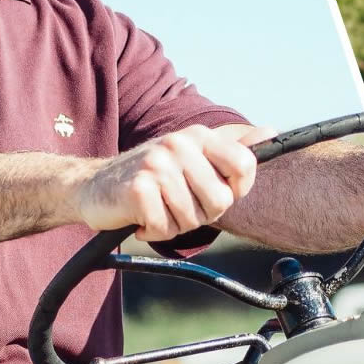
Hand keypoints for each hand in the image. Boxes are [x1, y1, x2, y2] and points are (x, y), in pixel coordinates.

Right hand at [70, 123, 274, 241]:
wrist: (92, 186)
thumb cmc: (152, 176)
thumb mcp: (193, 155)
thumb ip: (231, 148)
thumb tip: (271, 132)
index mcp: (199, 135)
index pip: (244, 165)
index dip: (236, 190)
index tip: (219, 192)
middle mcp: (179, 144)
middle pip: (221, 201)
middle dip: (202, 213)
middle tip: (178, 203)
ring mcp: (157, 165)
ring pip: (193, 218)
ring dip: (176, 224)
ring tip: (158, 208)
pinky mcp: (138, 190)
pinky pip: (166, 228)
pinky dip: (154, 231)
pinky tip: (141, 217)